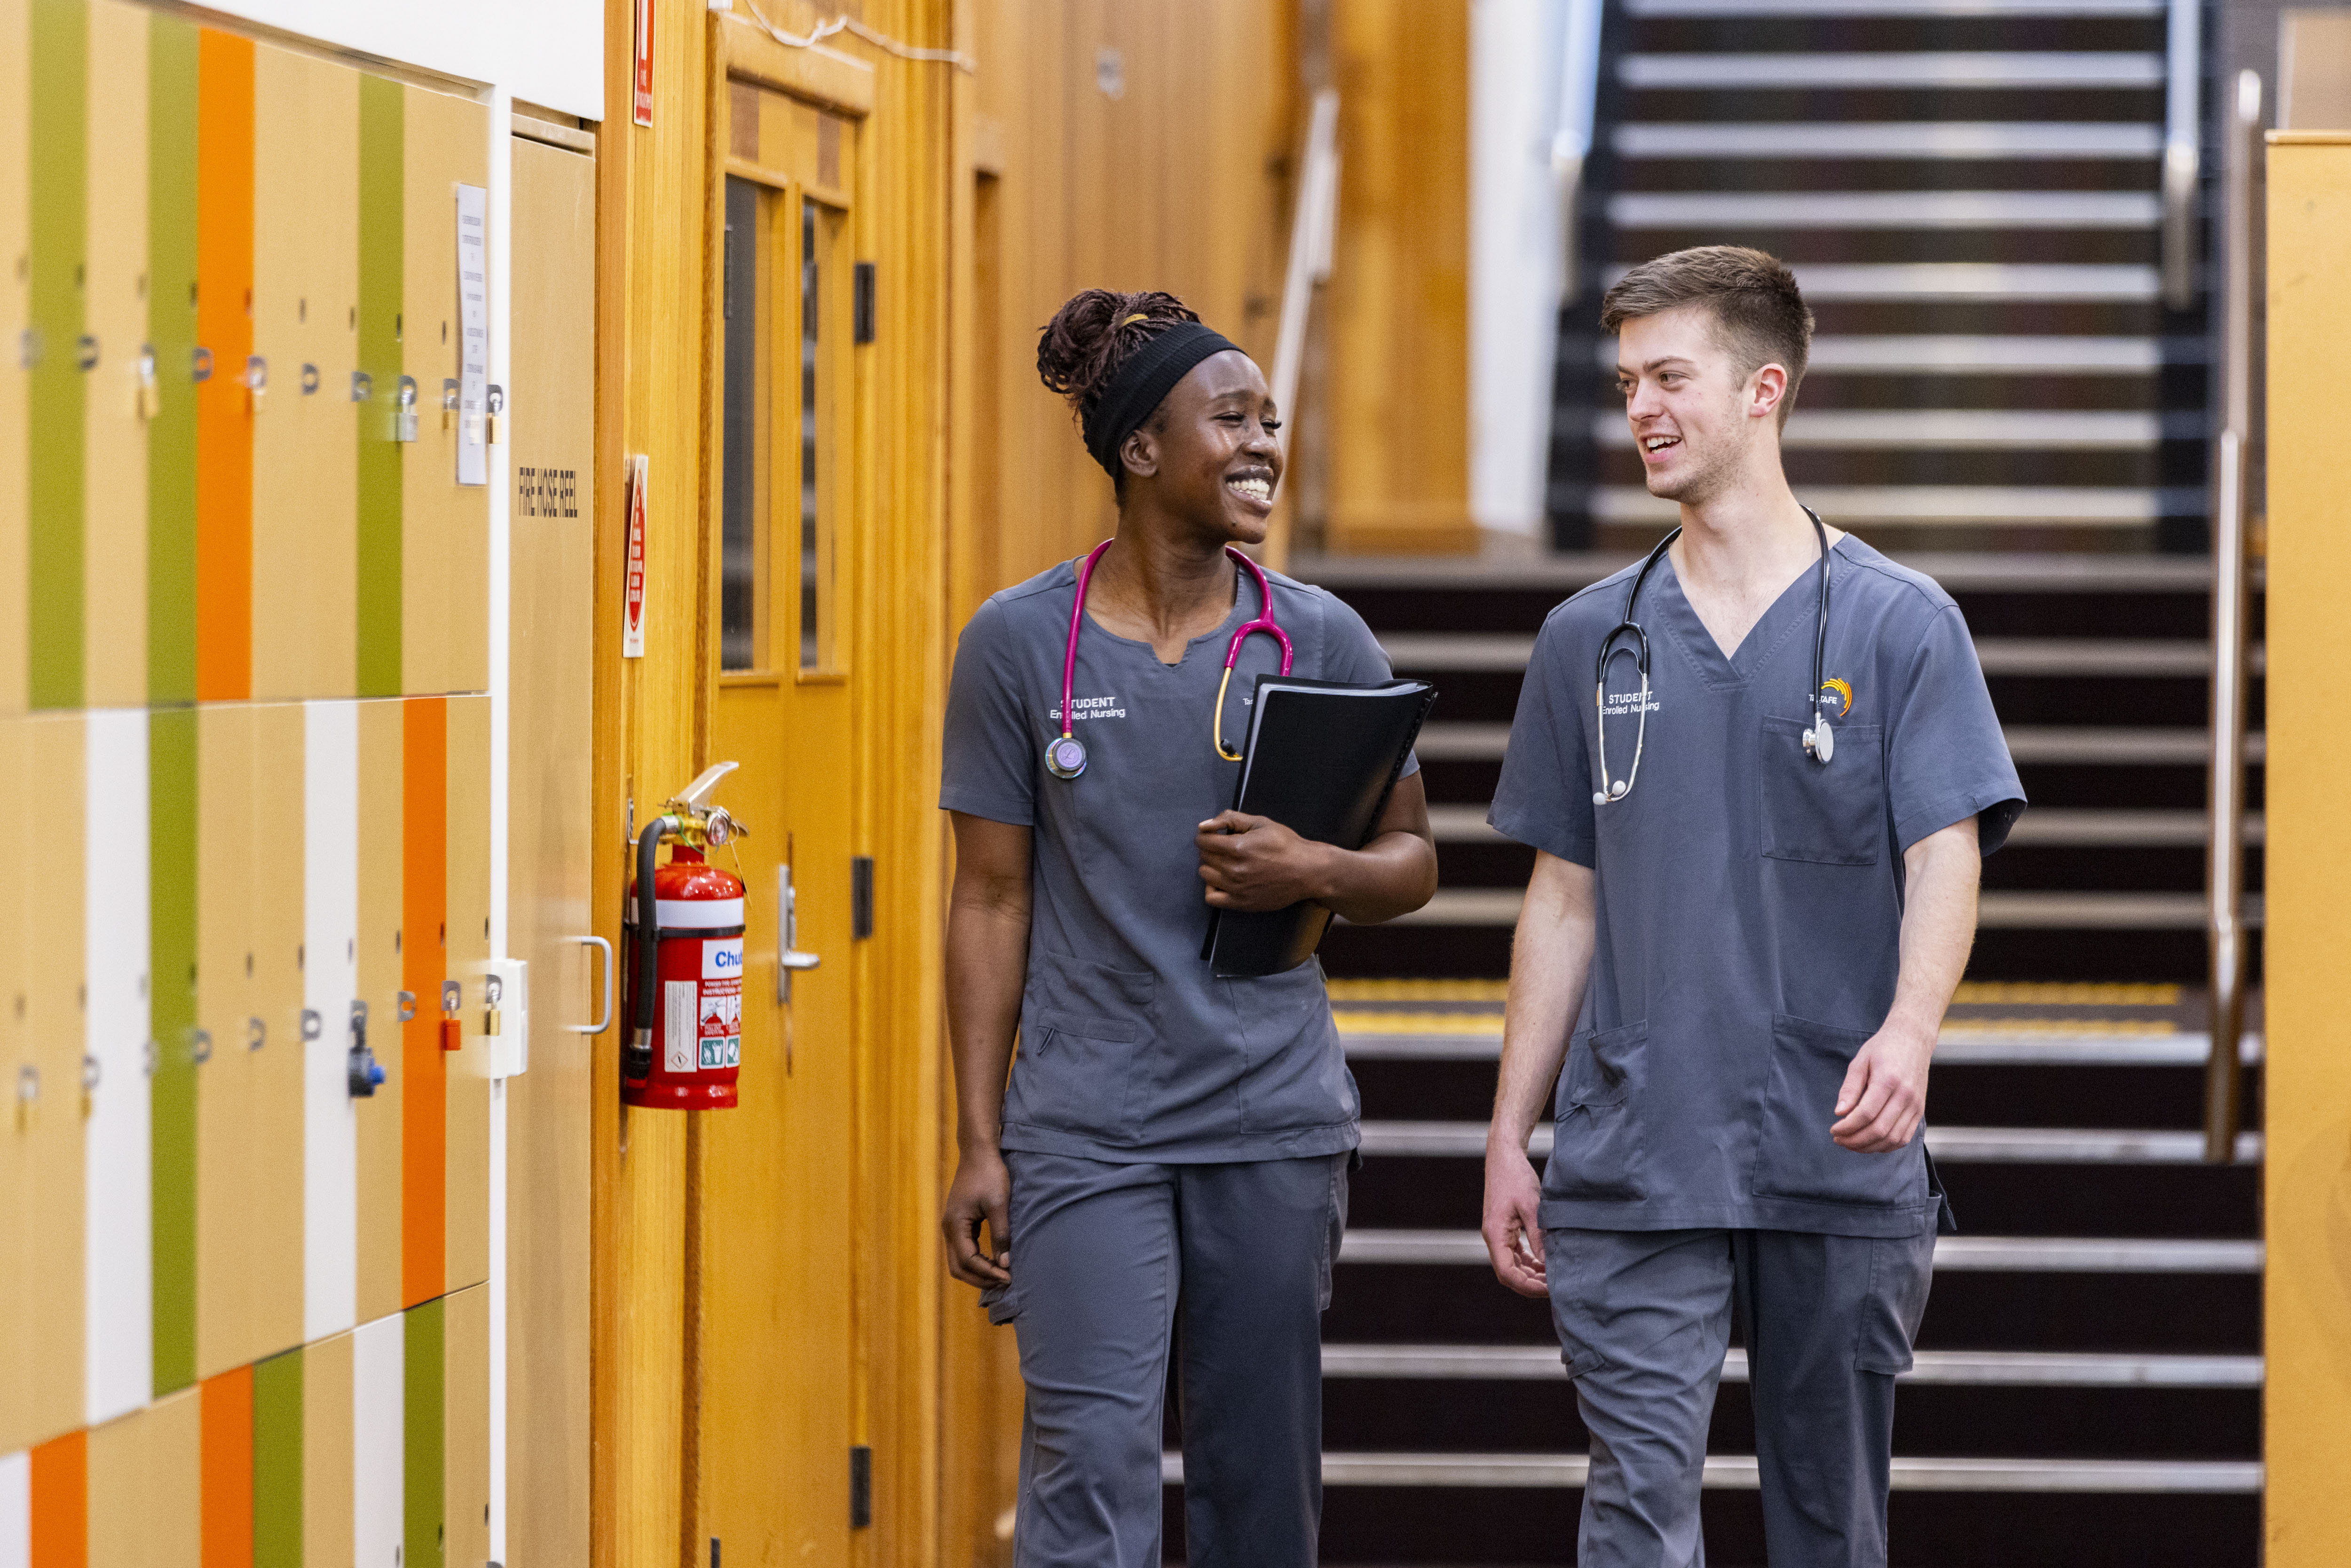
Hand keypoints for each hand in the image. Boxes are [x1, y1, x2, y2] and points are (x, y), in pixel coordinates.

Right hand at [941, 1147, 1011, 1287]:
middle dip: (980, 1279)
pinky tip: (994, 1262)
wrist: (978, 1152)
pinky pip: (964, 1250)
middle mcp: (949, 1229)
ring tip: (1001, 1276)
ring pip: (960, 1261)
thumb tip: (1005, 1264)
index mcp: (955, 1225)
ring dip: (978, 1272)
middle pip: (959, 1267)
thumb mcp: (999, 1205)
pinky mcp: (959, 1223)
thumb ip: (1001, 1235)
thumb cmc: (989, 1174)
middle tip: (1004, 1282)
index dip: (988, 1273)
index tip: (1008, 1277)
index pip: (968, 1260)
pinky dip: (977, 1261)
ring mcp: (952, 1226)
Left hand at [1195, 810, 1328, 910]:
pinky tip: (1224, 881)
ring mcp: (1236, 889)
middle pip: (1204, 857)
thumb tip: (1203, 826)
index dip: (1206, 835)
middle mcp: (1233, 870)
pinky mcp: (1241, 903)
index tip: (1215, 836)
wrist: (1307, 871)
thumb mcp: (1260, 823)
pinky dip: (1212, 888)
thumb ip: (1230, 820)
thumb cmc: (1285, 844)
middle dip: (1211, 849)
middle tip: (1226, 848)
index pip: (1203, 841)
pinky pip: (1211, 898)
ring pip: (1205, 875)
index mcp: (1237, 848)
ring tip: (1227, 863)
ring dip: (1211, 867)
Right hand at [1481, 1140, 1549, 1297]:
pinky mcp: (1505, 1229)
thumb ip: (1539, 1237)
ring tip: (1554, 1277)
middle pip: (1509, 1273)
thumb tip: (1550, 1265)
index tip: (1549, 1289)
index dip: (1528, 1286)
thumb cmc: (1516, 1176)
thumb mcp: (1532, 1207)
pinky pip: (1516, 1253)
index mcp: (1495, 1234)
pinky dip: (1530, 1262)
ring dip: (1531, 1274)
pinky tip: (1546, 1263)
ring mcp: (1498, 1234)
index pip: (1507, 1273)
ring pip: (1513, 1265)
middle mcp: (1493, 1238)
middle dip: (1531, 1284)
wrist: (1505, 1155)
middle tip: (1556, 1287)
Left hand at [1831, 1021, 1935, 1153]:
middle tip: (1838, 1139)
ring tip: (1851, 1143)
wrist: (1913, 1040)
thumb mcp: (1860, 1061)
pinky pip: (1904, 1138)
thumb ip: (1850, 1088)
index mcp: (1888, 1080)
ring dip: (1869, 1147)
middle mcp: (1905, 1095)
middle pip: (1879, 1130)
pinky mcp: (1920, 1111)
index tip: (1833, 1130)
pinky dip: (1886, 1146)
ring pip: (1893, 1138)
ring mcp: (1915, 1105)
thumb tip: (1839, 1113)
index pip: (1866, 1114)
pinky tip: (1870, 1143)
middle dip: (1855, 1140)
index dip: (1848, 1127)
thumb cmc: (1883, 1048)